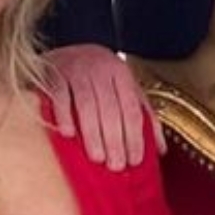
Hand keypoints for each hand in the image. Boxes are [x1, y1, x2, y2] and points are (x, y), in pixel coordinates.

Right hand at [45, 45, 165, 169]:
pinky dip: (64, 115)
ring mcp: (76, 69)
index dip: (134, 137)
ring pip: (86, 104)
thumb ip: (143, 115)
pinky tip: (69, 134)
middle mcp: (101, 68)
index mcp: (121, 73)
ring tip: (97, 158)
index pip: (132, 109)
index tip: (134, 161)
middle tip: (116, 165)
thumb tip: (160, 149)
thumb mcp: (125, 89)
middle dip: (115, 140)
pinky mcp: (54, 73)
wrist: (66, 49)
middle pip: (110, 109)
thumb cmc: (99, 77)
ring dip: (92, 134)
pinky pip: (60, 95)